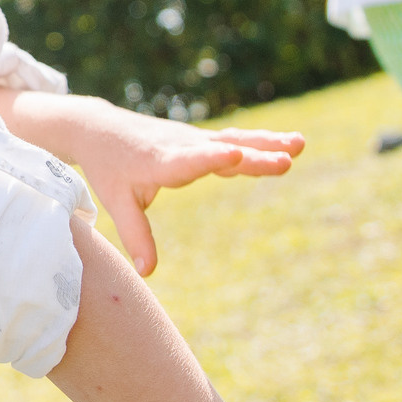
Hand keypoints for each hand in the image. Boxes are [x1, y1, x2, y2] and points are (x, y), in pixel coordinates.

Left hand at [74, 109, 303, 275]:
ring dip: (268, 143)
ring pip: (235, 140)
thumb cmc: (108, 167)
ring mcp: (194, 140)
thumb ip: (136, 236)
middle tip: (286, 159)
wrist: (101, 128)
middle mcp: (182, 147)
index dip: (211, 158)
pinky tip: (290, 145)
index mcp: (160, 162)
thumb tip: (147, 273)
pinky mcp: (201, 140)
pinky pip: (235, 140)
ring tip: (300, 145)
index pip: (188, 162)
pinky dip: (262, 141)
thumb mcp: (116, 202)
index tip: (233, 154)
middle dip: (254, 155)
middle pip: (222, 151)